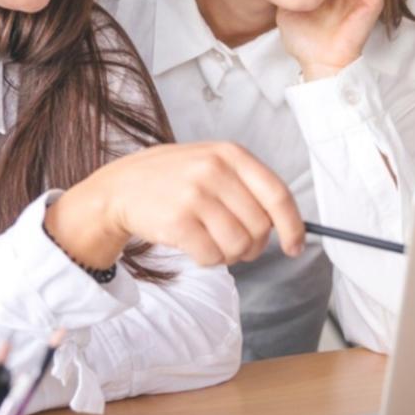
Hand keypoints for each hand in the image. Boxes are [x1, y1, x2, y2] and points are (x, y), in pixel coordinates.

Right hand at [46, 142, 303, 268]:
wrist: (119, 189)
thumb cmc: (173, 181)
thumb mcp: (212, 164)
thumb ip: (248, 187)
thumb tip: (286, 225)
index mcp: (230, 154)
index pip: (277, 194)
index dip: (293, 226)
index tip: (294, 246)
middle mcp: (214, 170)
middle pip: (260, 227)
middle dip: (253, 245)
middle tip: (236, 245)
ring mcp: (194, 195)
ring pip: (238, 245)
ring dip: (229, 255)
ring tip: (211, 242)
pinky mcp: (177, 221)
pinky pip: (212, 256)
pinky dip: (208, 260)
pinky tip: (194, 246)